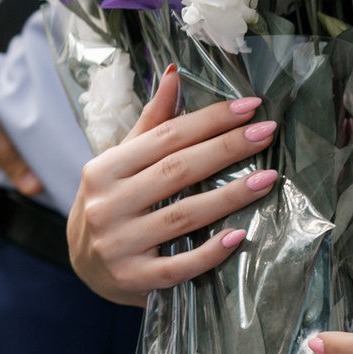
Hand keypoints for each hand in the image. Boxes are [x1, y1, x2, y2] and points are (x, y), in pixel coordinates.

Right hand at [66, 65, 278, 304]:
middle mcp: (106, 205)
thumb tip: (175, 75)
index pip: (164, 137)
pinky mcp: (133, 279)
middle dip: (226, 149)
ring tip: (267, 179)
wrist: (85, 266)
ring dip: (229, 197)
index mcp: (104, 169)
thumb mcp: (121, 163)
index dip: (208, 120)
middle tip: (266, 133)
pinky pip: (179, 266)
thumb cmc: (111, 204)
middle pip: (176, 171)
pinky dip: (210, 252)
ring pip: (182, 216)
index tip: (249, 107)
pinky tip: (239, 236)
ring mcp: (119, 244)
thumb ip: (151, 124)